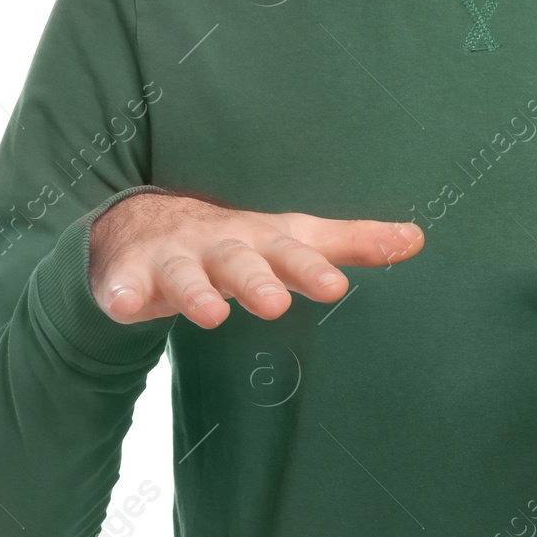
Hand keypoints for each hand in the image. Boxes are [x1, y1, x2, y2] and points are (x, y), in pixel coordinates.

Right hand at [89, 191, 423, 328]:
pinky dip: (119, 293)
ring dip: (194, 291)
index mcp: (260, 239)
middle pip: (239, 261)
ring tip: (209, 314)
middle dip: (256, 279)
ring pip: (182, 274)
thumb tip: (417, 238)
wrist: (146, 223)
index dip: (311, 269)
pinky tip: (121, 305)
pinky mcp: (128, 275)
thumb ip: (350, 243)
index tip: (336, 287)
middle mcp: (218, 244)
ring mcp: (171, 259)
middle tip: (276, 303)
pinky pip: (121, 286)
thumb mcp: (292, 238)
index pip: (292, 252)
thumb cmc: (237, 240)